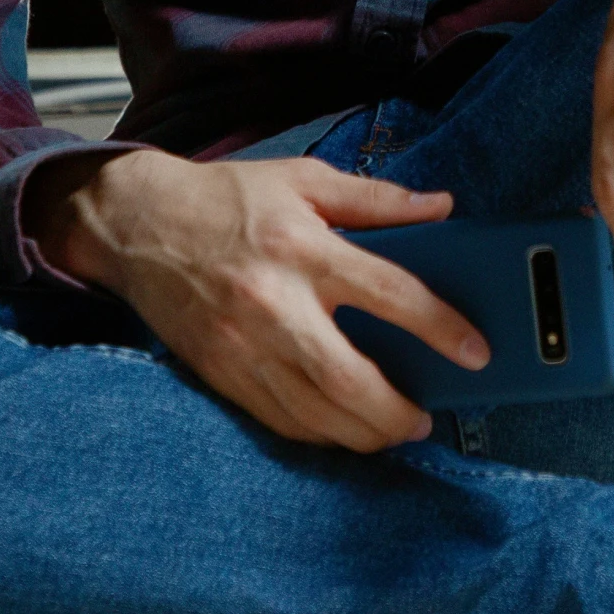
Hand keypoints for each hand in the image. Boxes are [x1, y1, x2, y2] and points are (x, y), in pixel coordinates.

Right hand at [27, 148, 489, 451]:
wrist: (138, 224)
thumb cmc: (227, 197)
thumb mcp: (304, 179)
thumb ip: (376, 197)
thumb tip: (442, 206)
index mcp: (303, 247)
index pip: (390, 294)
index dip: (441, 326)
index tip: (476, 351)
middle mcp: (275, 303)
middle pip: (349, 379)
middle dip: (397, 412)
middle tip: (426, 417)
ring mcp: (244, 345)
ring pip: (314, 413)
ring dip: (362, 433)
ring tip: (394, 429)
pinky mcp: (221, 373)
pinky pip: (278, 420)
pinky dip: (317, 434)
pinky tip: (342, 429)